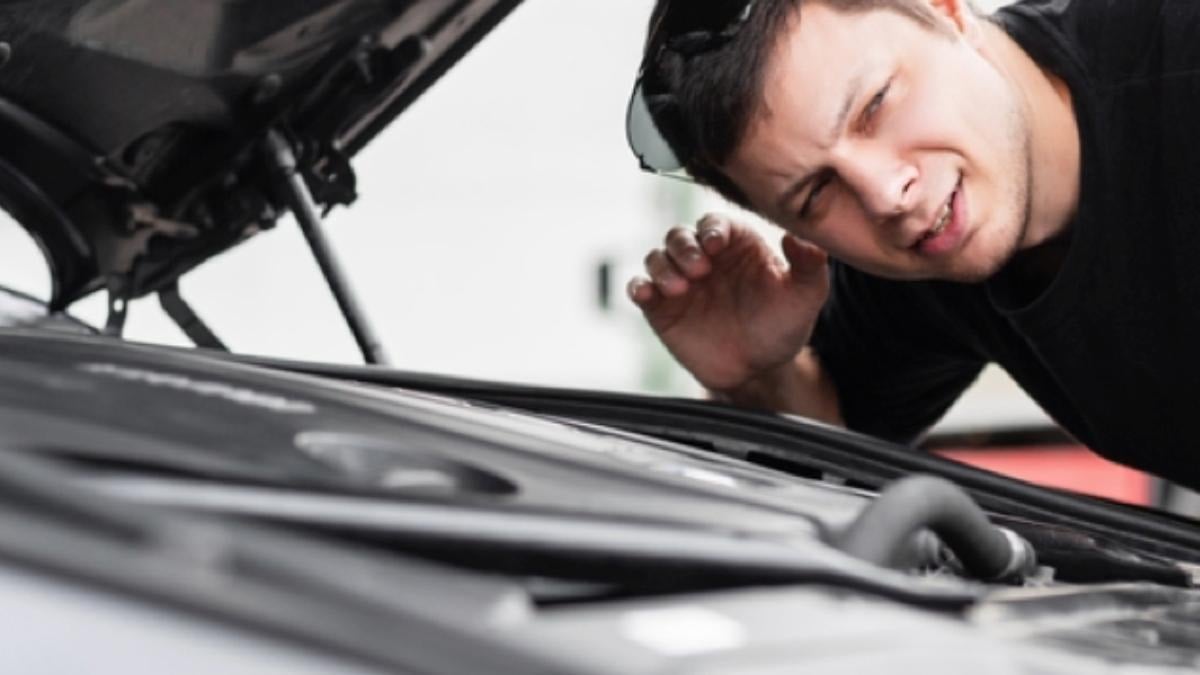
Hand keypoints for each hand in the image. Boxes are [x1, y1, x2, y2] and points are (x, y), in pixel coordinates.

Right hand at [628, 213, 829, 393]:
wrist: (759, 370)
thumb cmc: (783, 326)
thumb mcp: (805, 296)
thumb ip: (809, 264)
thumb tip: (798, 237)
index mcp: (736, 244)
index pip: (715, 223)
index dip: (713, 229)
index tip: (718, 245)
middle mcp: (704, 257)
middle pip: (679, 235)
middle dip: (684, 247)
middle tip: (699, 270)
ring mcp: (680, 281)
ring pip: (657, 257)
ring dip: (662, 267)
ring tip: (678, 288)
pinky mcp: (660, 307)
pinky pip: (640, 287)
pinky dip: (639, 286)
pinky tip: (646, 294)